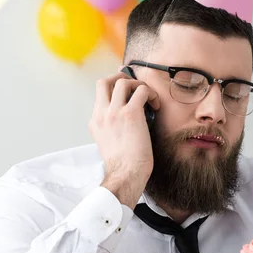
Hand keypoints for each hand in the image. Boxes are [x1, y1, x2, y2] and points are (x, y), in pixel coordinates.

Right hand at [89, 70, 159, 208]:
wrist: (125, 174)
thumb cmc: (123, 165)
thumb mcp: (108, 143)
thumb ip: (112, 129)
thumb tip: (127, 121)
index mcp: (95, 122)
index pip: (99, 95)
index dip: (114, 90)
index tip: (126, 91)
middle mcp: (102, 114)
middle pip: (103, 82)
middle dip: (119, 78)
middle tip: (134, 85)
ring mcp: (114, 112)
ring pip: (122, 82)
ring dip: (137, 85)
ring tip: (148, 96)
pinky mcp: (130, 114)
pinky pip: (141, 91)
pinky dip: (151, 93)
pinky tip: (156, 104)